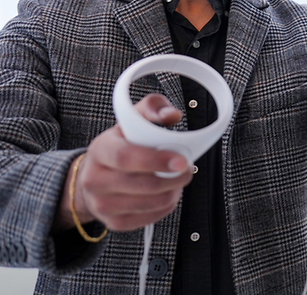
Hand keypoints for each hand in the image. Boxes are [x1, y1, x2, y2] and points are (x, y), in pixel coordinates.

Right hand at [57, 94, 192, 231]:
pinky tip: (166, 193)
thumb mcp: (133, 120)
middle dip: (172, 179)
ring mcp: (101, 204)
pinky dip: (165, 206)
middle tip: (187, 171)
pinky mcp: (114, 222)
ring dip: (171, 192)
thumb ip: (153, 108)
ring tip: (176, 180)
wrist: (95, 175)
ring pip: (148, 204)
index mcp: (100, 150)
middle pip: (141, 185)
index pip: (125, 158)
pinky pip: (148, 218)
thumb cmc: (120, 144)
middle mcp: (95, 179)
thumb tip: (171, 114)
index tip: (181, 161)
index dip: (156, 161)